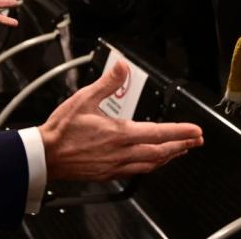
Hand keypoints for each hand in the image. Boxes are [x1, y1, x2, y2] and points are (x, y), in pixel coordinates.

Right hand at [39, 61, 203, 180]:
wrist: (44, 156)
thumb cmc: (62, 129)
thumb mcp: (84, 98)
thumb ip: (107, 83)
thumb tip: (122, 67)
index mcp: (119, 133)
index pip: (158, 133)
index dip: (180, 132)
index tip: (196, 131)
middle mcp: (121, 153)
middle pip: (160, 152)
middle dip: (181, 145)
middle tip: (195, 141)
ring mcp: (115, 166)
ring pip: (150, 165)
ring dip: (168, 157)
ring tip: (180, 150)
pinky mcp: (108, 173)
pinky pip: (137, 171)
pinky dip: (151, 165)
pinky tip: (152, 161)